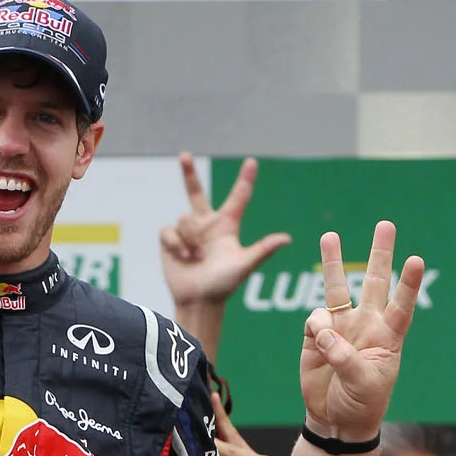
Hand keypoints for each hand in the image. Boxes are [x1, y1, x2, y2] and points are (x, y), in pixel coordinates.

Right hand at [160, 155, 290, 309]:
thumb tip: (286, 239)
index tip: (252, 161)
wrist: (198, 300)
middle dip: (188, 173)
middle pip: (196, 193)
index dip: (245, 179)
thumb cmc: (224, 285)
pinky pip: (168, 230)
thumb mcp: (244, 265)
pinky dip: (175, 243)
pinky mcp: (170, 240)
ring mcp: (188, 233)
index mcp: (228, 226)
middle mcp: (207, 225)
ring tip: (196, 256)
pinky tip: (182, 257)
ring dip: (189, 237)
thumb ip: (262, 250)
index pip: (239, 197)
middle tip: (184, 155)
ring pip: (184, 218)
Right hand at [300, 221, 423, 440]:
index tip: (416, 261)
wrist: (334, 419)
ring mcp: (340, 327)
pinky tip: (319, 342)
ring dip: (334, 262)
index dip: (409, 284)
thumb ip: (346, 358)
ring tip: (330, 235)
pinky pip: (314, 319)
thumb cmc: (361, 404)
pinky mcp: (315, 335)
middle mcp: (366, 324)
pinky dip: (316, 326)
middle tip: (386, 225)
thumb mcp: (364, 385)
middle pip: (374, 282)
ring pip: (338, 288)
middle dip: (380, 253)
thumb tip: (324, 332)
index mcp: (388, 337)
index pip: (402, 305)